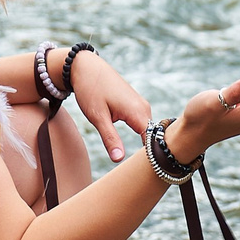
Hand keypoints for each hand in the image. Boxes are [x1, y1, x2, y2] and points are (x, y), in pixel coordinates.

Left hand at [63, 49, 153, 163]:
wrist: (86, 66)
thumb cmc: (90, 89)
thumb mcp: (97, 117)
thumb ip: (110, 138)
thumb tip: (119, 160)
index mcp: (138, 112)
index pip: (154, 141)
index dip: (153, 157)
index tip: (151, 172)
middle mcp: (144, 108)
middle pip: (153, 137)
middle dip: (150, 154)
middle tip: (146, 174)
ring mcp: (141, 105)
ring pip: (149, 131)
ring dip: (145, 145)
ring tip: (144, 164)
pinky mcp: (136, 105)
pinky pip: (144, 125)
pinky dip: (141, 136)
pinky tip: (138, 148)